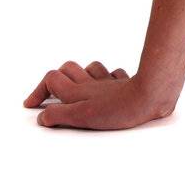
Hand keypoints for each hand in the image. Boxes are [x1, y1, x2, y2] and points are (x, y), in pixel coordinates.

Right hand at [23, 61, 173, 128]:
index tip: (33, 105)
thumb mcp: (81, 117)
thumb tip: (42, 117)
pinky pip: (115, 74)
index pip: (51, 79)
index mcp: (78, 90)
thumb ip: (58, 115)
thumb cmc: (118, 109)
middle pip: (68, 68)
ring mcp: (110, 82)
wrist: (152, 96)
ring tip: (80, 88)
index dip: (38, 90)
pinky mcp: (128, 83)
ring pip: (92, 68)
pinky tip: (110, 86)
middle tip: (54, 94)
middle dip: (57, 78)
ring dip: (82, 75)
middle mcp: (92, 83)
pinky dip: (108, 78)